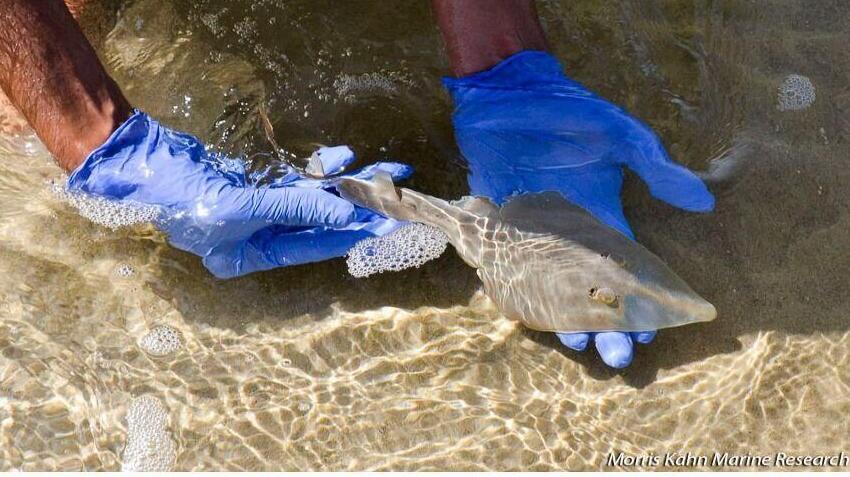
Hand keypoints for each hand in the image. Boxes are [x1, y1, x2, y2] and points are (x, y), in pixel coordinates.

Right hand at [67, 111, 411, 277]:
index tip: (385, 224)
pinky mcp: (257, 183)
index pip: (312, 247)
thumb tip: (344, 214)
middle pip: (319, 224)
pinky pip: (297, 179)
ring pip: (313, 199)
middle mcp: (258, 237)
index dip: (350, 234)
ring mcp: (257, 209)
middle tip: (396, 196)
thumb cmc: (182, 195)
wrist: (143, 159)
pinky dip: (317, 169)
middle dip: (357, 207)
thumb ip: (293, 209)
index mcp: (250, 257)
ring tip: (382, 170)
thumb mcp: (240, 207)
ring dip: (345, 184)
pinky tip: (339, 158)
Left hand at [443, 51, 713, 367]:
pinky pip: (502, 266)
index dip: (639, 302)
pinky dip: (510, 289)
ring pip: (546, 287)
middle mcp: (565, 233)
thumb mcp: (618, 135)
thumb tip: (702, 204)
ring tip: (576, 339)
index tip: (653, 331)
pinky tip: (521, 312)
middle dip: (603, 323)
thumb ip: (652, 167)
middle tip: (615, 354)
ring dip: (561, 315)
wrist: (509, 92)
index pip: (624, 270)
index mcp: (599, 217)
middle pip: (587, 289)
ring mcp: (528, 232)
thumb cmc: (569, 110)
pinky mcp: (493, 224)